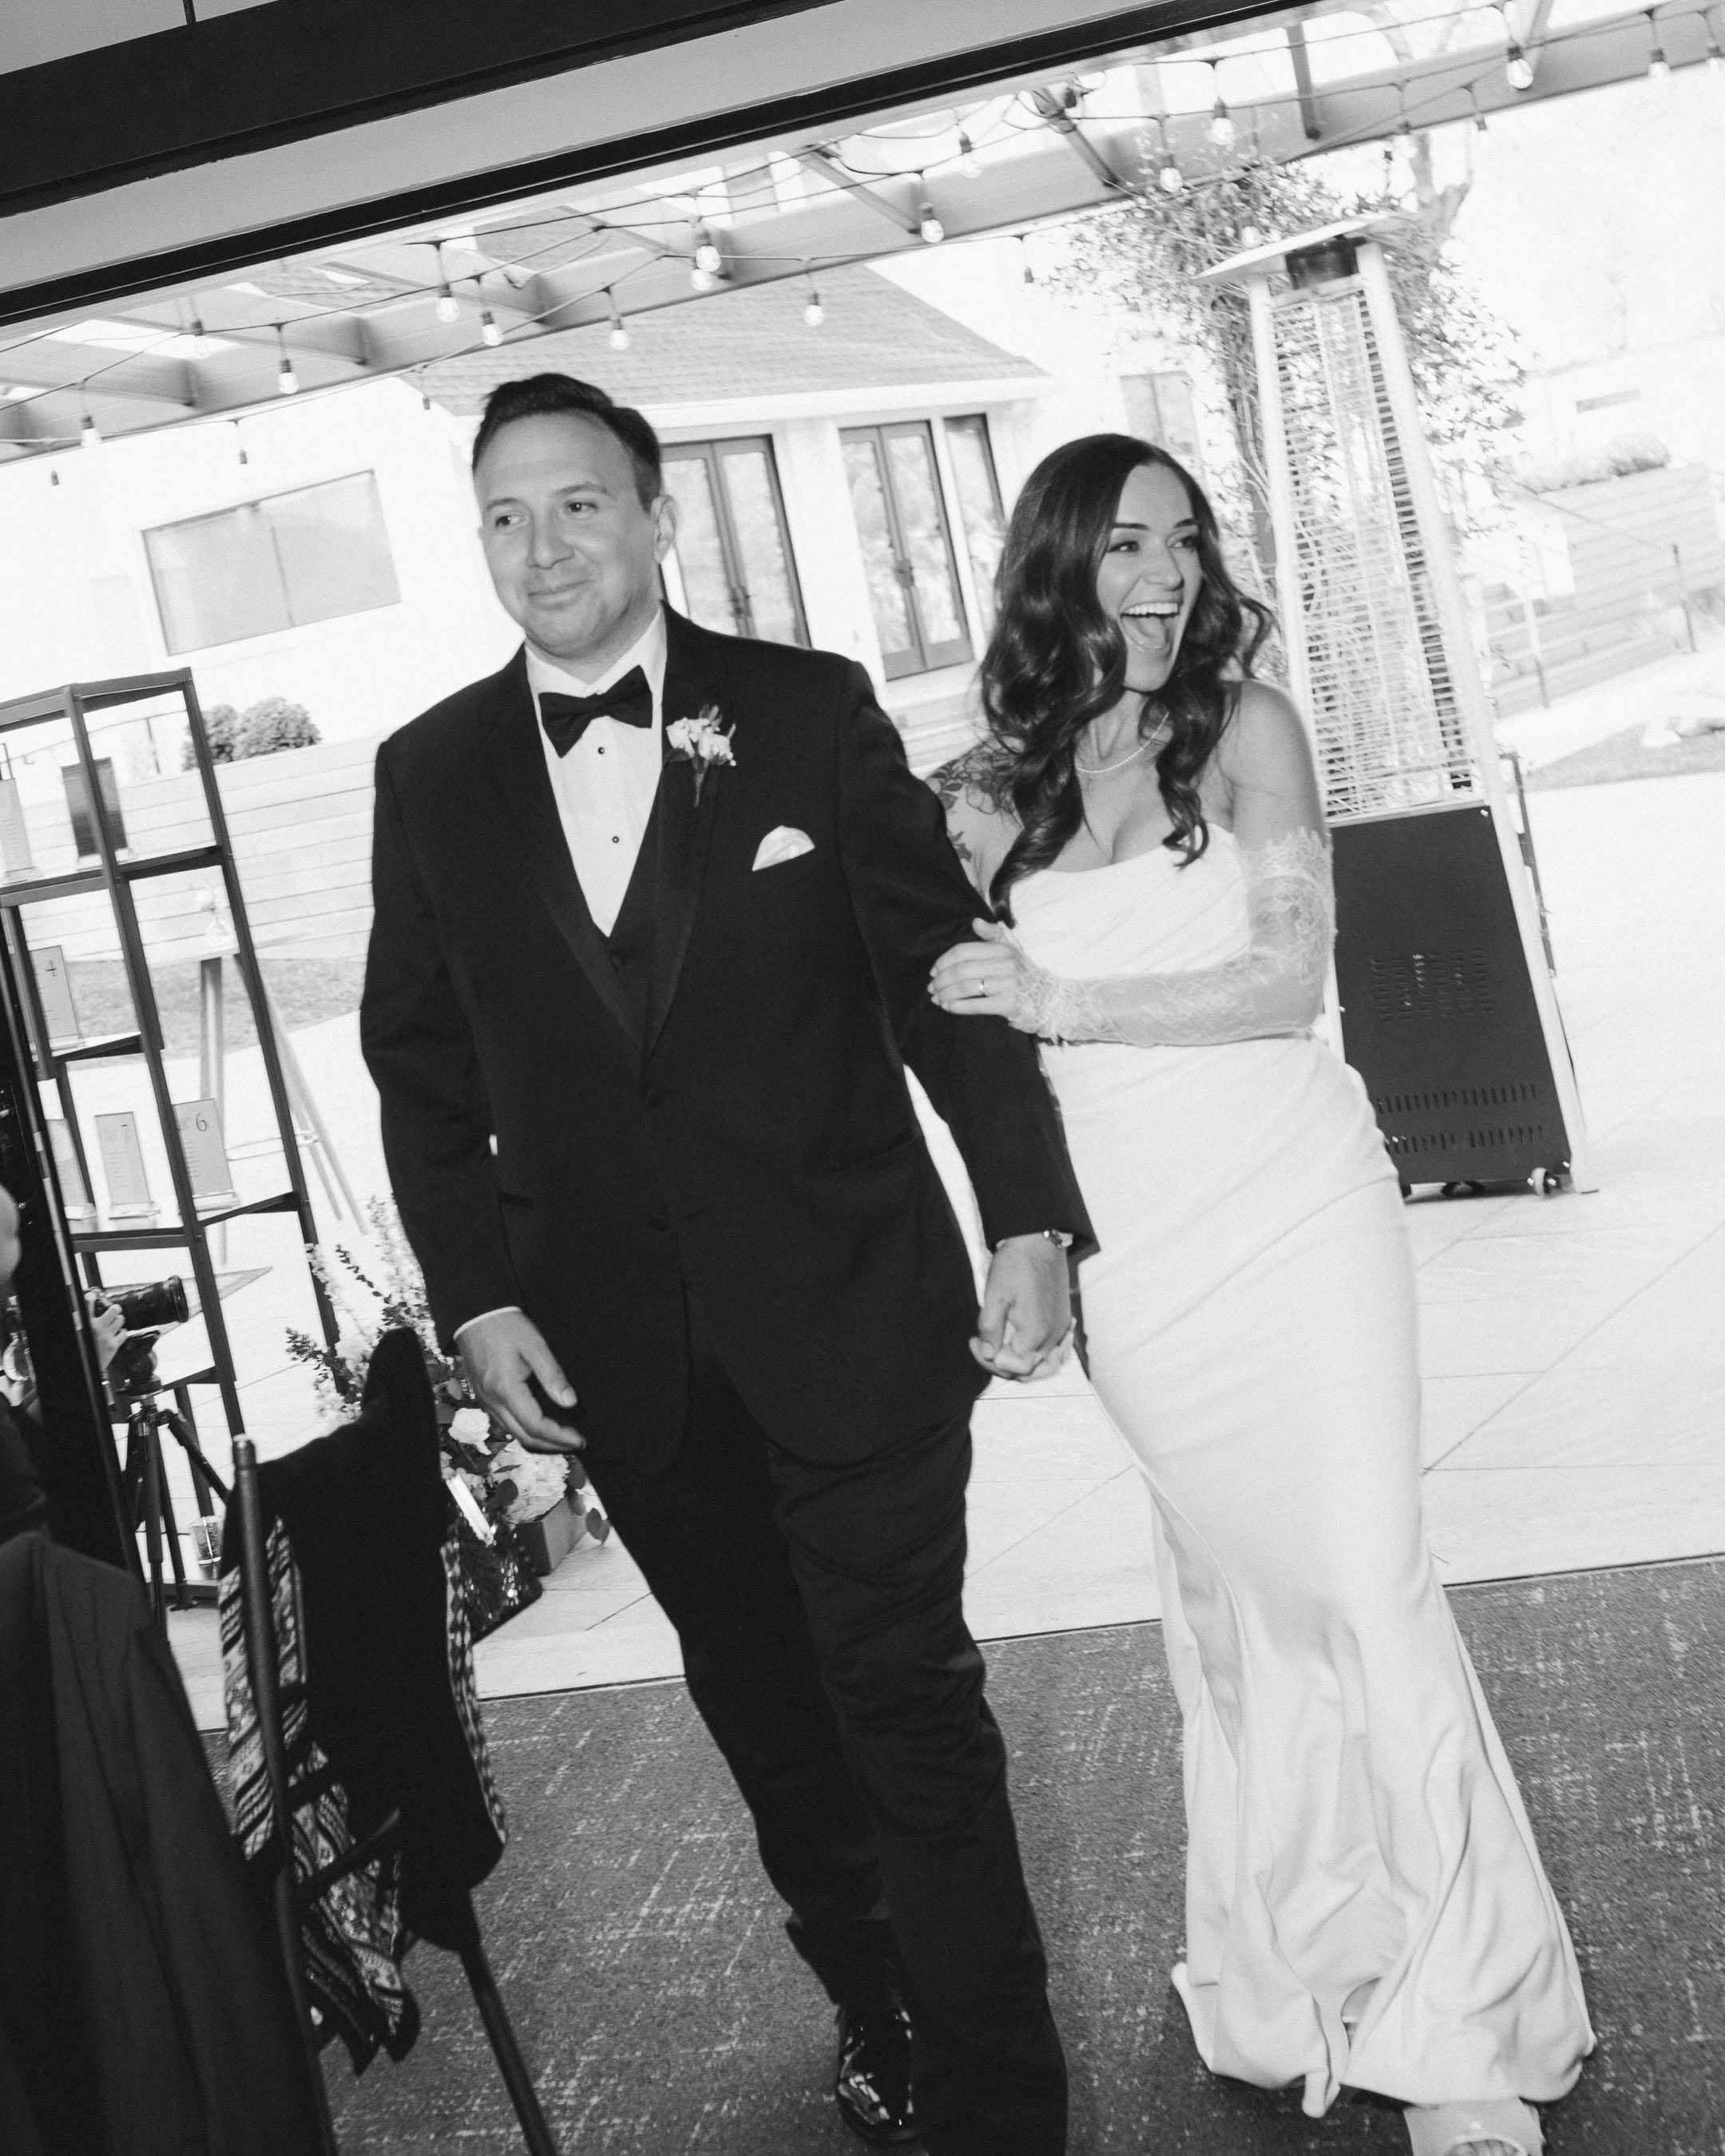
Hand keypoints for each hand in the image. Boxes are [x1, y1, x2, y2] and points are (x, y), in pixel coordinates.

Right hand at [86, 1292, 124, 1374]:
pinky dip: (122, 1332)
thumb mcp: (80, 1331)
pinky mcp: (113, 1345)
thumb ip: (83, 1322)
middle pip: (113, 1310)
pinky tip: (118, 1334)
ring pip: (120, 1320)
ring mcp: (105, 1336)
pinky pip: (124, 1333)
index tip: (94, 1295)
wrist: (86, 1366)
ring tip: (116, 1323)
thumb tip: (87, 1312)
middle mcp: (95, 1328)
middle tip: (114, 1310)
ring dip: (119, 1320)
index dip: (91, 1297)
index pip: (86, 1305)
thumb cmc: (83, 1348)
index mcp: (83, 1324)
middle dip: (115, 1309)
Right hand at [458, 1310, 582, 1452]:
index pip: (535, 1426)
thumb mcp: (535, 1346)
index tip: (579, 1439)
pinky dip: (526, 1431)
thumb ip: (552, 1375)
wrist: (476, 1317)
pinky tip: (541, 1425)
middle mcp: (492, 1402)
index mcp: (505, 1389)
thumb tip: (570, 1402)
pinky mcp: (485, 1398)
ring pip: (513, 1433)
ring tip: (563, 1438)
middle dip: (552, 1445)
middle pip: (524, 1437)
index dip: (559, 1436)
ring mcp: (486, 1402)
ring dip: (539, 1441)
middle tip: (576, 1443)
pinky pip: (505, 1424)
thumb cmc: (505, 1327)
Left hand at [929, 919, 1040, 1032]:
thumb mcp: (1012, 949)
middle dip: (941, 980)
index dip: (944, 961)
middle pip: (961, 970)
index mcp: (1003, 949)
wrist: (1048, 999)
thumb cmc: (1025, 974)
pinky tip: (947, 1007)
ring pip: (965, 988)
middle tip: (931, 987)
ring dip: (945, 994)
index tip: (934, 970)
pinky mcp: (1008, 1005)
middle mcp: (1006, 965)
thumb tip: (974, 922)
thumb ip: (993, 934)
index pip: (964, 951)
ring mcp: (1007, 985)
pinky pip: (975, 1005)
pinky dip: (956, 1006)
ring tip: (936, 998)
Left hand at [972, 1234, 1071, 1380]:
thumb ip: (990, 1330)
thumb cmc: (1016, 1265)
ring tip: (1001, 1347)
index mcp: (1035, 1334)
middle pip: (1029, 1371)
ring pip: (1043, 1363)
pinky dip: (1037, 1353)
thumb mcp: (994, 1297)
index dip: (988, 1360)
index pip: (1012, 1369)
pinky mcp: (1064, 1321)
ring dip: (1021, 1361)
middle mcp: (1053, 1337)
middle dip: (1003, 1364)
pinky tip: (1021, 1342)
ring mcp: (1061, 1330)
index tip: (974, 1341)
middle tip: (983, 1344)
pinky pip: (1053, 1350)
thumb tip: (989, 1354)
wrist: (1039, 1241)